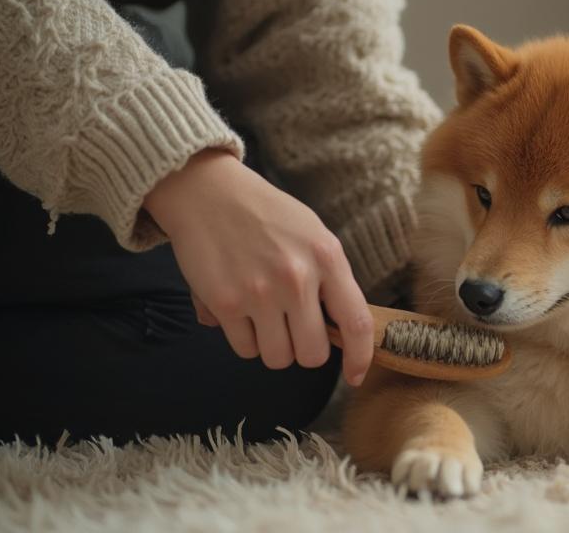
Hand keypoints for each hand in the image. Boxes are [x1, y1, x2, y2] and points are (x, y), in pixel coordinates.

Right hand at [143, 149, 374, 385]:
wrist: (208, 193)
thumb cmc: (266, 216)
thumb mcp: (313, 234)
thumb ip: (330, 279)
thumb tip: (341, 334)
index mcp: (327, 257)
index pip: (356, 323)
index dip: (360, 358)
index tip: (355, 375)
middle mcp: (297, 278)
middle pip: (312, 354)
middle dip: (303, 349)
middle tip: (293, 328)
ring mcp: (260, 293)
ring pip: (278, 358)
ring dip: (272, 346)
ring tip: (263, 315)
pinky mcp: (225, 303)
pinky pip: (245, 349)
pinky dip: (244, 339)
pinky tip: (239, 309)